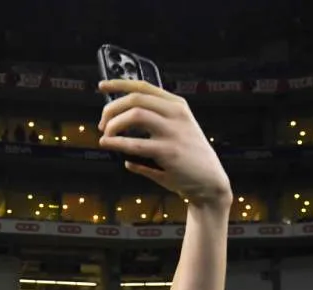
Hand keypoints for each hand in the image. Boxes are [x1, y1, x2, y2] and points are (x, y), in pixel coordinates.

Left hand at [98, 80, 231, 204]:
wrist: (210, 181)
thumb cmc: (189, 158)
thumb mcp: (176, 132)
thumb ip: (151, 125)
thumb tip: (118, 128)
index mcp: (177, 105)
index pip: (144, 86)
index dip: (120, 84)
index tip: (102, 86)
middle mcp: (176, 113)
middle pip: (135, 99)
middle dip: (112, 109)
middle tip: (102, 123)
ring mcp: (174, 131)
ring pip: (135, 115)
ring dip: (114, 124)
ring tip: (105, 135)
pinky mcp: (169, 152)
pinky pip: (136, 143)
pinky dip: (116, 142)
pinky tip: (107, 143)